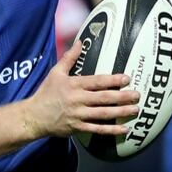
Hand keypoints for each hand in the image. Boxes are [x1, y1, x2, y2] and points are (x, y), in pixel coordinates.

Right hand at [25, 39, 140, 137]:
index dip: (112, 80)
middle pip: (103, 98)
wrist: (34, 116)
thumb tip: (79, 42)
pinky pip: (97, 129)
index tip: (126, 78)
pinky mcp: (78, 128)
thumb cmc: (46, 92)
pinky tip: (125, 129)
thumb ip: (69, 58)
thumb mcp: (56, 72)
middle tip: (137, 95)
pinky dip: (111, 130)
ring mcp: (78, 115)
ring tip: (135, 110)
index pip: (96, 82)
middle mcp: (78, 100)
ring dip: (121, 112)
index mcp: (74, 85)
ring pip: (103, 114)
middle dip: (122, 97)